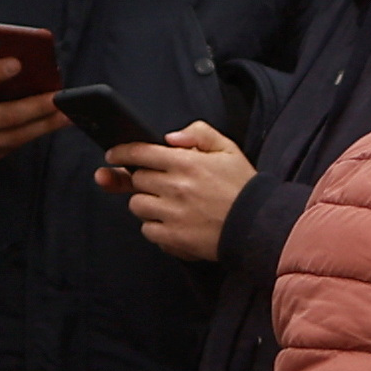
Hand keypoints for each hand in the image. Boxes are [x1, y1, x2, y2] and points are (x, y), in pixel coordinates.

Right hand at [0, 47, 68, 170]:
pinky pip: (10, 147)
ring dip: (44, 126)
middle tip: (61, 98)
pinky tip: (47, 125)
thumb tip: (16, 57)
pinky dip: (31, 135)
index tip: (17, 63)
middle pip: (5, 116)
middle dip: (37, 107)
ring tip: (66, 114)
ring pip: (14, 137)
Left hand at [99, 124, 252, 260]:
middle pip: (136, 179)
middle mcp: (176, 187)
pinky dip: (154, 226)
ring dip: (146, 203)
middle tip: (156, 183)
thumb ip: (199, 133)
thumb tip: (169, 137)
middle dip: (141, 179)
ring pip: (137, 205)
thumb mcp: (227, 148)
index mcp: (186, 162)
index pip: (141, 153)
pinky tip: (172, 222)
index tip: (113, 155)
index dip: (122, 153)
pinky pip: (147, 230)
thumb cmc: (241, 186)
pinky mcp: (174, 237)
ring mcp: (173, 214)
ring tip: (167, 203)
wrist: (257, 225)